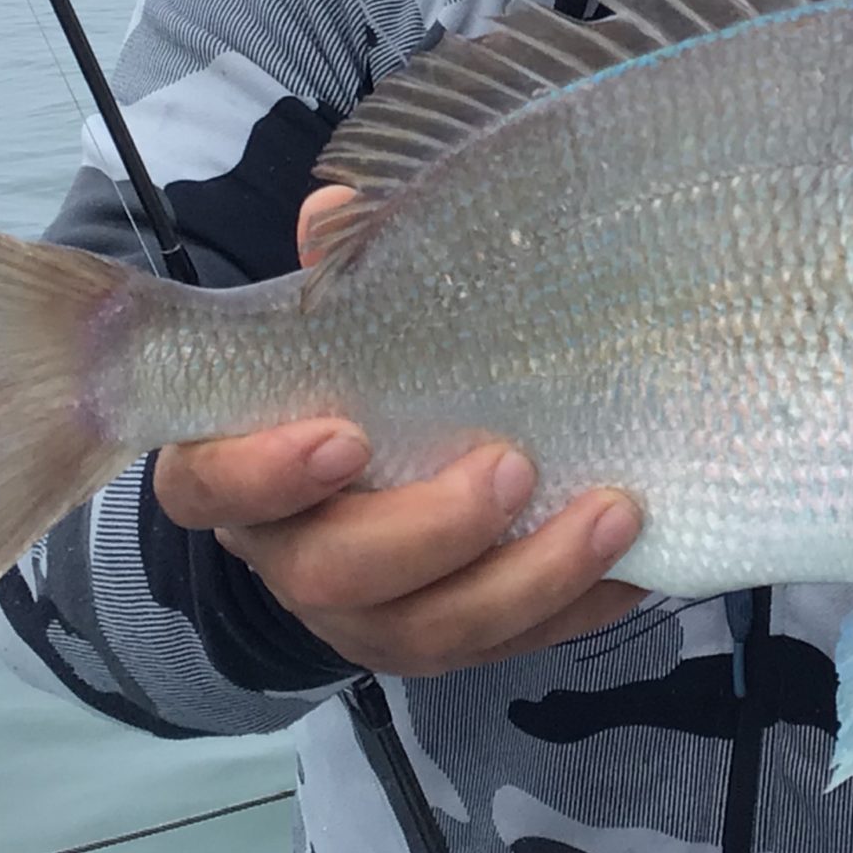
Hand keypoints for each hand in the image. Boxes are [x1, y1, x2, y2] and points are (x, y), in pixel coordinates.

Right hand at [152, 185, 645, 675]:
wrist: (375, 463)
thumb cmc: (354, 375)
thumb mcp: (339, 318)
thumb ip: (338, 269)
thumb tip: (340, 203)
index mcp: (232, 471)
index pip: (212, 488)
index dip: (269, 474)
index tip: (346, 433)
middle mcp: (288, 557)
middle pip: (333, 576)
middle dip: (431, 531)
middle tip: (513, 466)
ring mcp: (364, 618)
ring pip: (432, 632)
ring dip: (528, 577)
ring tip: (611, 512)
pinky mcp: (443, 642)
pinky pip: (510, 649)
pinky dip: (577, 609)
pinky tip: (640, 564)